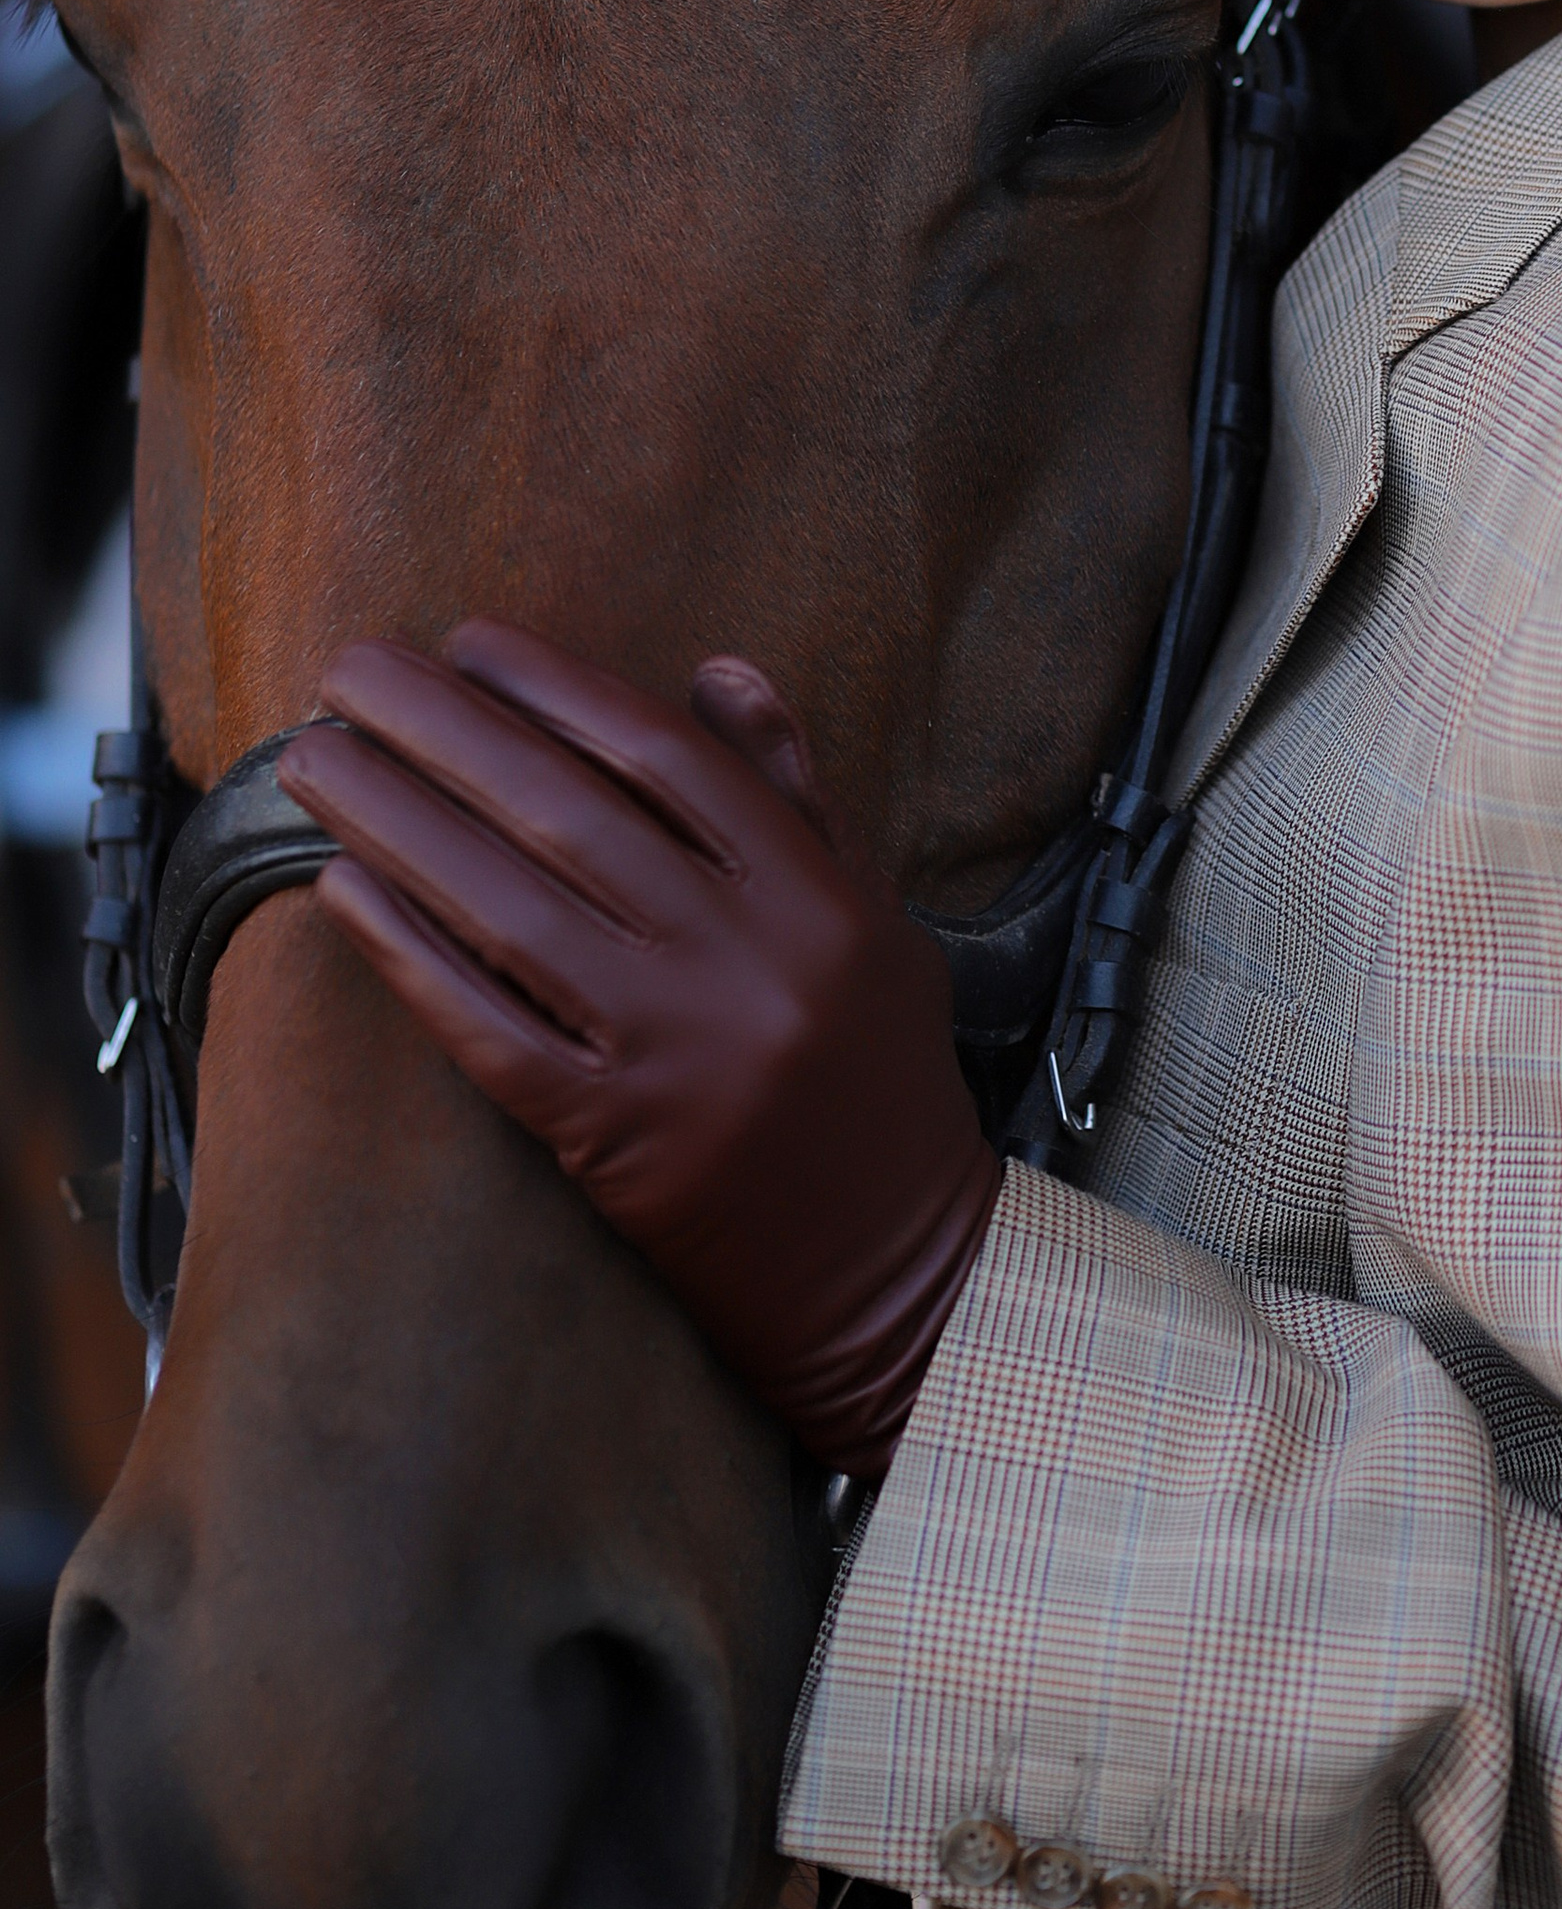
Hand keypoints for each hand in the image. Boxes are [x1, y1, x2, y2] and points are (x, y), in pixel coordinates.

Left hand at [276, 623, 998, 1482]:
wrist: (899, 1267)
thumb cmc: (878, 1078)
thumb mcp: (872, 918)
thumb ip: (794, 796)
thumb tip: (717, 671)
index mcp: (812, 894)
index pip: (664, 758)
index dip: (557, 689)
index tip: (470, 641)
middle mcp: (741, 960)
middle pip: (566, 812)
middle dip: (443, 727)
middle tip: (352, 668)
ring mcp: (671, 1051)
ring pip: (508, 908)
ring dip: (396, 821)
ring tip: (316, 760)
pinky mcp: (609, 1136)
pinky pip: (487, 1028)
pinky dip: (410, 953)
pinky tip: (344, 889)